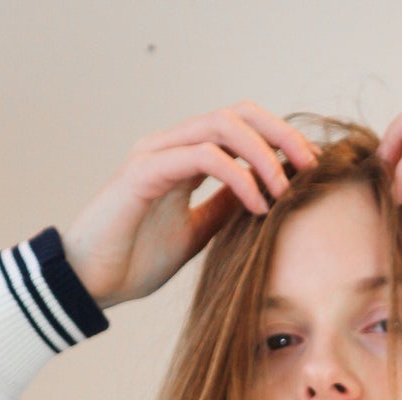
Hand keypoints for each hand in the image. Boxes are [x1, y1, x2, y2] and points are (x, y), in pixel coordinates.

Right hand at [60, 103, 319, 307]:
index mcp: (182, 156)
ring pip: (222, 126)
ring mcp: (155, 154)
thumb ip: (223, 209)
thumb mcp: (195, 234)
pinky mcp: (144, 173)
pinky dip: (238, 176)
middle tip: (310, 169)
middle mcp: (169, 145)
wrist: (90, 284)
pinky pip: (202, 156)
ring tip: (284, 192)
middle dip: (281, 136)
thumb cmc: (134, 261)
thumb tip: (262, 195)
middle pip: (237, 113)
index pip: (239, 126)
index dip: (279, 141)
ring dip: (263, 155)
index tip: (308, 172)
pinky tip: (256, 205)